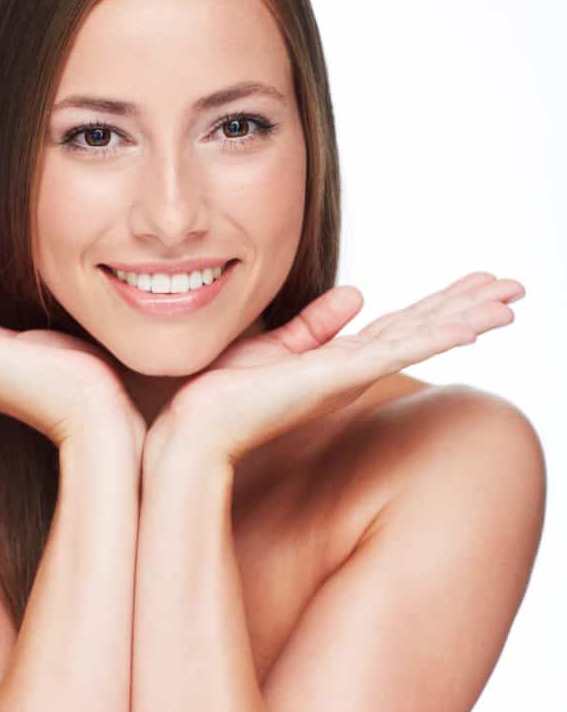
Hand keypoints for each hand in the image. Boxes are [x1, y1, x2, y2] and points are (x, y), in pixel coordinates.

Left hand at [148, 272, 525, 465]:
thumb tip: (357, 294)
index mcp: (341, 361)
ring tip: (513, 299)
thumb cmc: (226, 392)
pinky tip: (475, 322)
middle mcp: (354, 369)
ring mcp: (351, 374)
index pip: (401, 327)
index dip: (441, 305)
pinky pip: (399, 350)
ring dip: (469, 317)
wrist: (196, 426)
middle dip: (469, 306)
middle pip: (422, 328)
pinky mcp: (340, 377)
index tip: (477, 284)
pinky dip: (439, 335)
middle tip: (515, 287)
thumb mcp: (276, 346)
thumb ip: (316, 324)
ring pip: (422, 338)